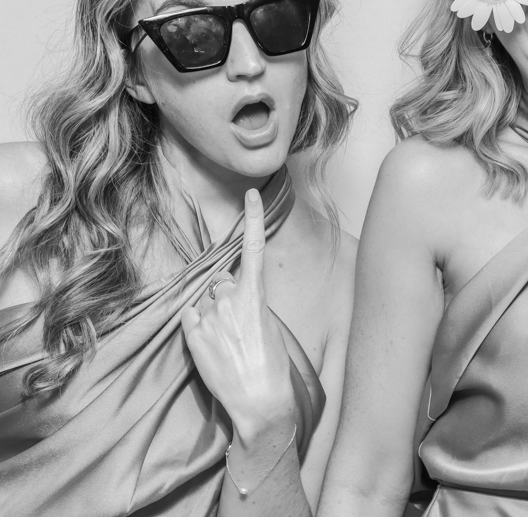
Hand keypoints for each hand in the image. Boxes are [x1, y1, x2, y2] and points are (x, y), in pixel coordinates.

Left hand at [181, 189, 295, 440]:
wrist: (259, 401)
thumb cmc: (271, 365)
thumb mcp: (269, 325)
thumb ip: (249, 301)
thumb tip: (228, 291)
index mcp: (256, 295)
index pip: (254, 248)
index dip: (253, 217)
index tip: (252, 193)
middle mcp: (229, 298)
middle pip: (222, 282)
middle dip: (228, 295)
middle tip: (241, 327)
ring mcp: (208, 315)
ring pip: (206, 301)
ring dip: (213, 315)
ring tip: (228, 344)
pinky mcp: (191, 332)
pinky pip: (191, 317)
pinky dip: (199, 328)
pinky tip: (213, 348)